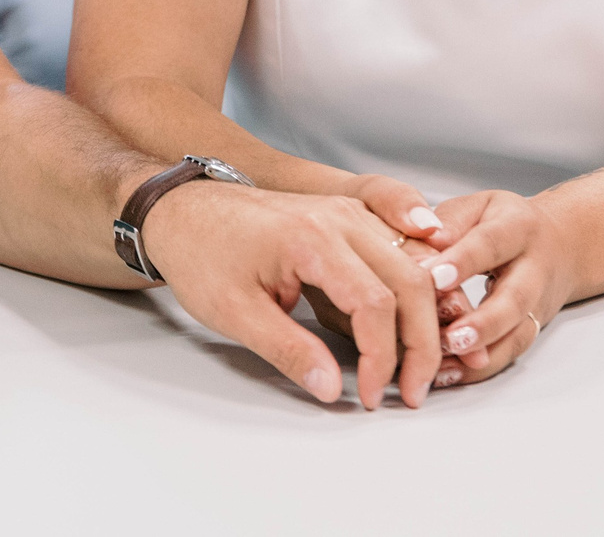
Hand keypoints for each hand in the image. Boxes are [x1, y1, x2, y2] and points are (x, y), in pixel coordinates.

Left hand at [141, 178, 446, 410]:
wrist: (181, 210)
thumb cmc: (201, 251)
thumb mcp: (234, 312)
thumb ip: (288, 350)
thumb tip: (332, 388)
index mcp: (312, 237)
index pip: (376, 303)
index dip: (382, 357)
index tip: (371, 394)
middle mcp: (341, 218)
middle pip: (411, 281)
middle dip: (421, 343)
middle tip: (412, 391)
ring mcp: (348, 215)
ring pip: (413, 267)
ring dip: (422, 320)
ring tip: (412, 368)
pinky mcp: (348, 221)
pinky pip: (398, 257)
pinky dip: (411, 295)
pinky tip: (403, 331)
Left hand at [418, 191, 576, 386]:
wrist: (561, 244)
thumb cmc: (505, 223)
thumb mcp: (479, 206)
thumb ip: (451, 221)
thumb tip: (426, 239)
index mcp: (518, 227)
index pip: (491, 244)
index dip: (463, 261)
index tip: (432, 277)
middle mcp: (534, 270)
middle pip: (515, 300)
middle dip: (483, 322)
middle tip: (450, 338)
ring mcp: (537, 306)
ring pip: (516, 336)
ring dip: (480, 355)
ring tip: (443, 365)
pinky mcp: (530, 331)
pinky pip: (508, 355)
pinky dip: (478, 369)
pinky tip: (447, 375)